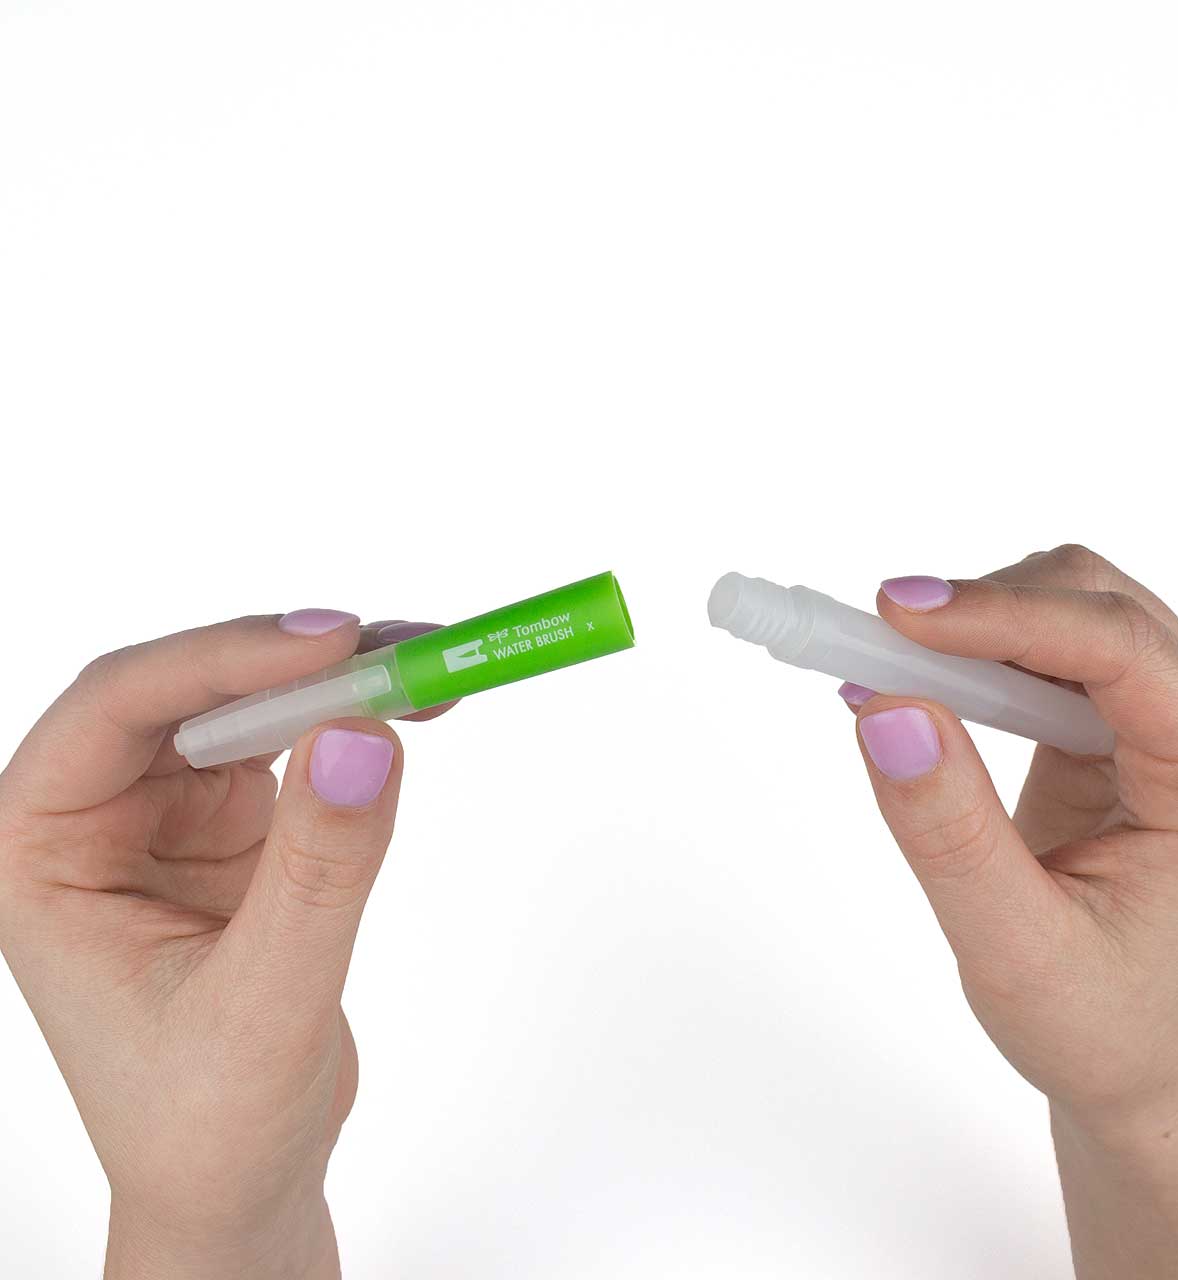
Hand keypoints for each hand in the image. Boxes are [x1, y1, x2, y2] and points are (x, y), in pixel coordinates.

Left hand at [0, 611, 450, 1278]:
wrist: (240, 1178)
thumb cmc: (208, 1123)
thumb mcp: (262, 1003)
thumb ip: (315, 872)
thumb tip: (365, 738)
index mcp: (41, 853)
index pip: (117, 711)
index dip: (223, 660)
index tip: (334, 642)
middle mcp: (98, 817)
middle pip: (192, 690)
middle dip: (296, 663)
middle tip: (400, 651)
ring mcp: (170, 816)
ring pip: (252, 705)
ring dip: (337, 682)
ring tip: (425, 672)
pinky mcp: (241, 828)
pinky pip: (299, 744)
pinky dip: (356, 723)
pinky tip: (409, 713)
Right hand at [841, 545, 1177, 1276]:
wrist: (1121, 1049)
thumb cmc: (1092, 1017)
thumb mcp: (1012, 946)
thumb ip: (952, 832)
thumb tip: (889, 709)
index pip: (1122, 651)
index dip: (1005, 616)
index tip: (895, 614)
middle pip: (1096, 602)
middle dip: (980, 609)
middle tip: (871, 641)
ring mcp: (1167, 715)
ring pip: (1066, 601)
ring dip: (972, 622)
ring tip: (888, 669)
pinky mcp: (1114, 717)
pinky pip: (1040, 641)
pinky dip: (969, 648)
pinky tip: (915, 684)